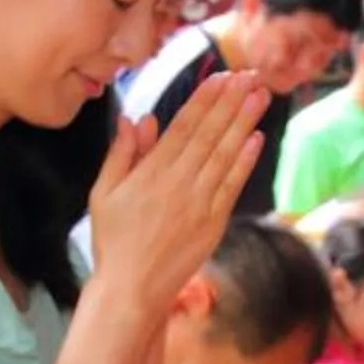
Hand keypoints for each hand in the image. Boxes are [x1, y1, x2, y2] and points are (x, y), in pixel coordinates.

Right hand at [85, 71, 267, 308]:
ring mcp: (198, 203)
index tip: (221, 76)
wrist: (132, 289)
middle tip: (250, 75)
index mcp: (150, 173)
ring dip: (244, 123)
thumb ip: (121, 154)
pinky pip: (232, 186)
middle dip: (230, 102)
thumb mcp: (103, 194)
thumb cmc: (113, 241)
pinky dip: (245, 161)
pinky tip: (256, 138)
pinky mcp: (213, 223)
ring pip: (224, 154)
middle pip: (208, 134)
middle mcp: (177, 183)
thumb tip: (138, 119)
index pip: (182, 126)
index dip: (204, 99)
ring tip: (260, 96)